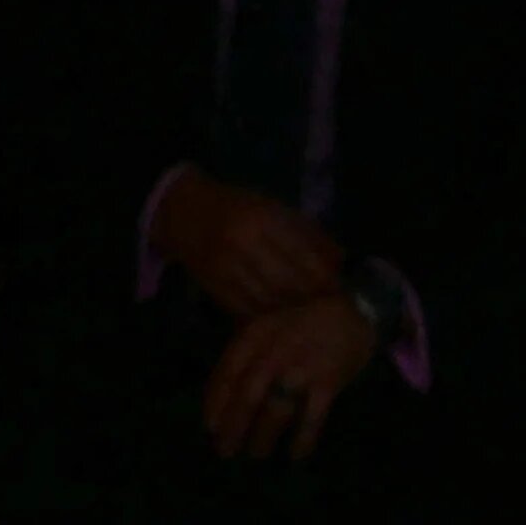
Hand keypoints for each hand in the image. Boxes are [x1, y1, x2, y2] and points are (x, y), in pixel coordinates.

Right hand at [154, 165, 343, 316]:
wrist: (183, 212)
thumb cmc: (238, 208)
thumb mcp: (275, 209)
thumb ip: (310, 233)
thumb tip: (342, 260)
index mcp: (263, 220)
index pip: (305, 258)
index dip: (326, 279)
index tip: (341, 288)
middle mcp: (243, 244)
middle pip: (290, 285)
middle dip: (313, 299)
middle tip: (329, 307)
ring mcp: (226, 269)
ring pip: (270, 302)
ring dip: (293, 312)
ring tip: (308, 314)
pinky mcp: (214, 287)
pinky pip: (248, 311)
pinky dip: (269, 316)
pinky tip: (282, 316)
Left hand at [204, 293, 376, 460]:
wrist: (353, 314)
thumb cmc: (304, 323)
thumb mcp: (267, 327)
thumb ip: (247, 354)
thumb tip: (225, 397)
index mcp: (255, 336)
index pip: (226, 374)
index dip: (215, 404)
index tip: (210, 427)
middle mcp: (275, 353)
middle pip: (247, 397)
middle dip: (234, 427)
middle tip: (226, 450)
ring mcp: (302, 369)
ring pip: (276, 410)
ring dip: (264, 436)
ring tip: (257, 453)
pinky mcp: (328, 383)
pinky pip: (311, 418)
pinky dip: (303, 439)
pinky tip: (296, 454)